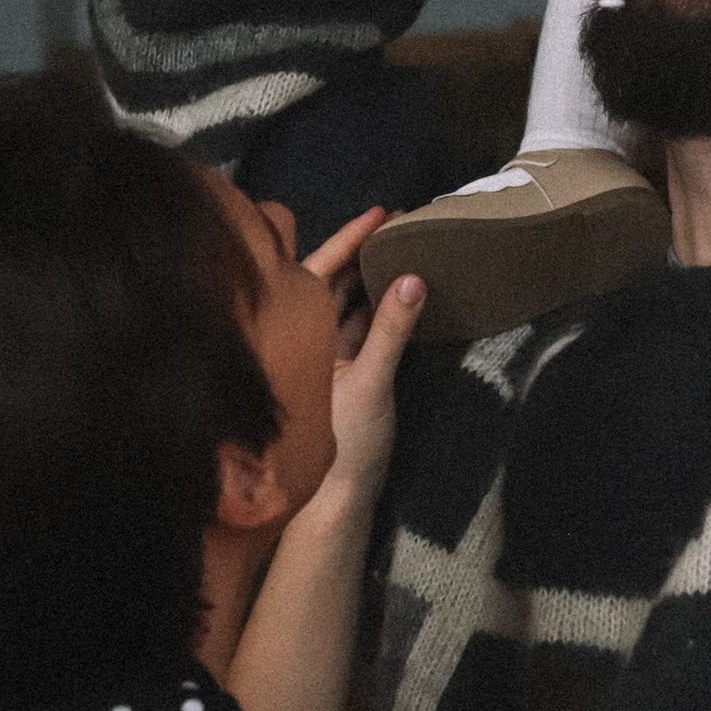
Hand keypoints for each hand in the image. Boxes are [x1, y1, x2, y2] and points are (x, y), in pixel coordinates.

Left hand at [303, 208, 424, 511]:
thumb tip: (411, 280)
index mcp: (299, 332)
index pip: (321, 271)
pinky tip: (400, 291)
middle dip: (363, 253)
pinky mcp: (347, 373)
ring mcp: (327, 355)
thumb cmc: (343, 441)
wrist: (338, 498)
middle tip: (399, 225)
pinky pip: (363, 328)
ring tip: (403, 248)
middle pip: (332, 282)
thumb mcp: (371, 381)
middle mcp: (308, 338)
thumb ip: (391, 330)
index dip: (349, 239)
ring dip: (373, 278)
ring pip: (348, 304)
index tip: (379, 212)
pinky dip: (380, 308)